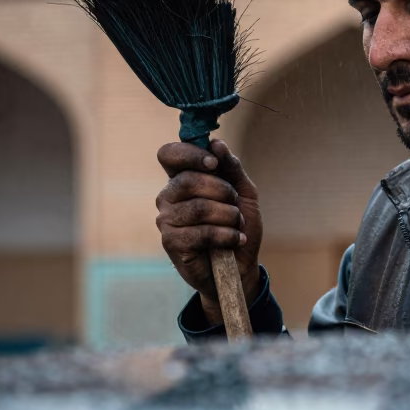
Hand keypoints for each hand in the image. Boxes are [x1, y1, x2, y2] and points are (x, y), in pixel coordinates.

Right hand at [156, 139, 263, 326]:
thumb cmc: (238, 226)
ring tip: (238, 225)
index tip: (214, 163)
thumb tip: (217, 143)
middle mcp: (168, 196)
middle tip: (235, 204)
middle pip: (188, 179)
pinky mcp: (171, 242)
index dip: (190, 154)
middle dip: (222, 190)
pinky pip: (200, 232)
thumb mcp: (243, 193)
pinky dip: (226, 235)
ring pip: (198, 207)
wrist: (240, 266)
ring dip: (228, 216)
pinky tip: (235, 240)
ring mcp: (166, 220)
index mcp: (182, 178)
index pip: (169, 154)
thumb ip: (231, 168)